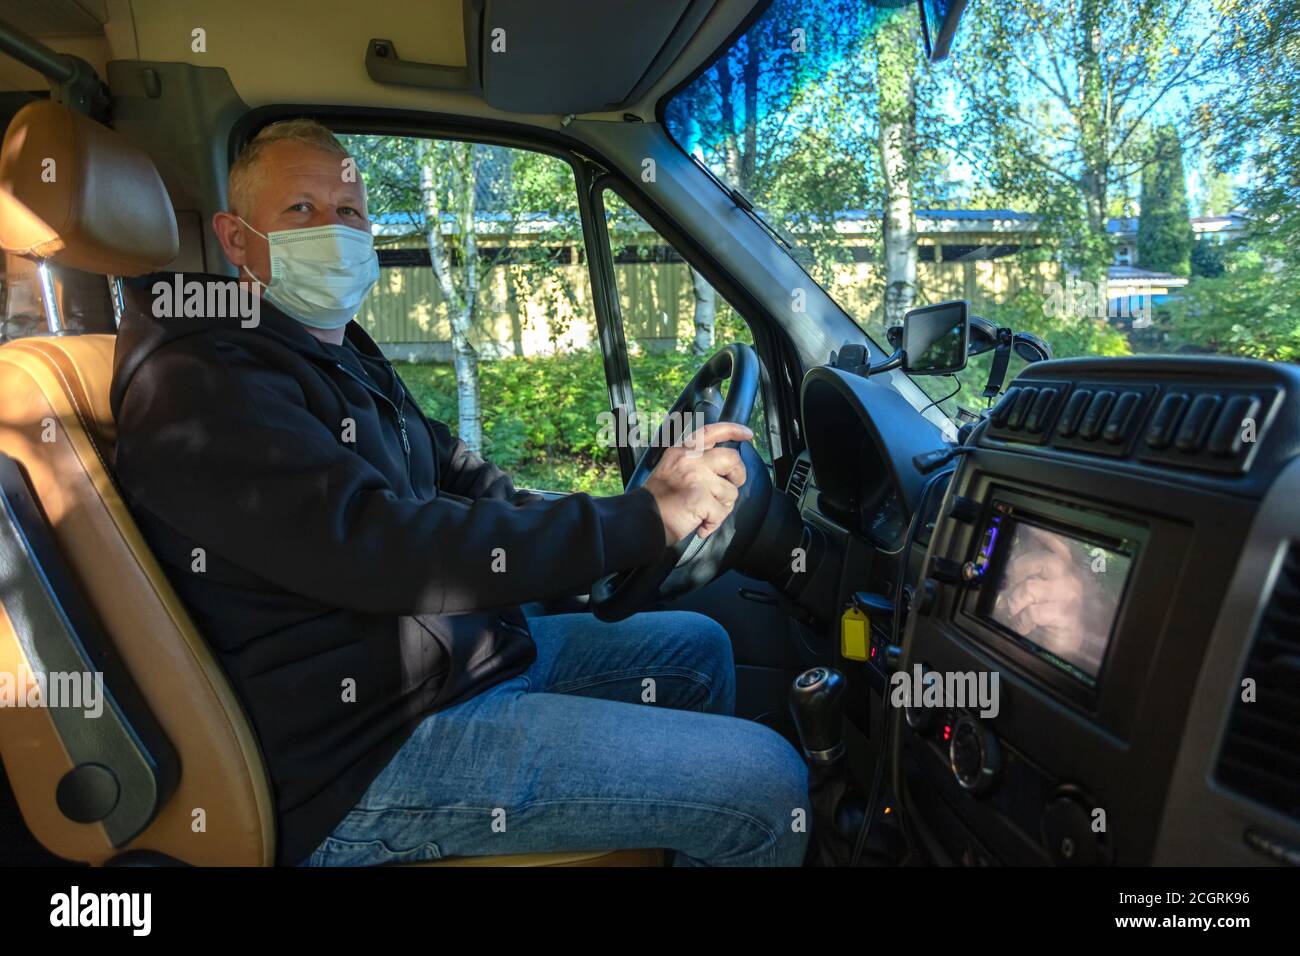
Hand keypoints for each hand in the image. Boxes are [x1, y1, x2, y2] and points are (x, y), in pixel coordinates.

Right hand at [642, 422, 751, 544]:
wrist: (641, 520)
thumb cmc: (657, 501)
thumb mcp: (671, 469)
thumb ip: (693, 463)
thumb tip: (722, 471)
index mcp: (682, 451)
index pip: (711, 431)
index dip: (733, 430)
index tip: (747, 434)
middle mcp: (690, 460)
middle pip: (732, 459)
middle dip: (738, 476)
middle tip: (730, 487)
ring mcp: (696, 478)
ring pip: (730, 491)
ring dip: (722, 508)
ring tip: (705, 515)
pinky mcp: (700, 498)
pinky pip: (721, 512)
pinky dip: (713, 523)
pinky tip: (701, 526)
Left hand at [999, 526, 1085, 638]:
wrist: (1066, 642)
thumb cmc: (1050, 614)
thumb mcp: (1039, 592)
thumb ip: (1028, 577)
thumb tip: (1007, 570)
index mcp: (1063, 570)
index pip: (1058, 546)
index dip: (1045, 535)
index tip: (1031, 528)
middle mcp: (1070, 579)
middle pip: (1044, 561)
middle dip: (1019, 568)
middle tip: (1010, 581)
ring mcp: (1069, 597)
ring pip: (1031, 588)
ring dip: (1015, 601)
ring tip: (1015, 610)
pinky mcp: (1065, 615)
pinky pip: (1033, 612)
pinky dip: (1021, 620)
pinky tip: (1023, 625)